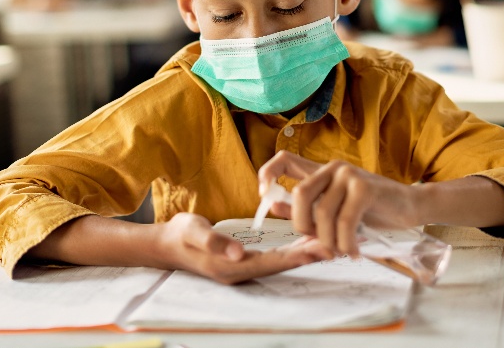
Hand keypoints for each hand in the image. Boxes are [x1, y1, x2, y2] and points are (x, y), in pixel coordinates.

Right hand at [155, 213, 326, 283]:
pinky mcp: (244, 261)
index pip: (272, 262)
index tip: (320, 248)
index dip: (297, 256)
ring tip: (329, 241)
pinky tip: (305, 242)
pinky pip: (274, 257)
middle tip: (337, 244)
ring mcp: (243, 268)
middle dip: (309, 255)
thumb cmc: (180, 235)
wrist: (166, 243)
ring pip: (280, 262)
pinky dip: (291, 250)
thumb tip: (238, 251)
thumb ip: (214, 242)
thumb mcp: (193, 231)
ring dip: (304, 253)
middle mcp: (241, 271)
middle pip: (282, 265)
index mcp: (231, 266)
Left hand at [258, 150, 419, 256]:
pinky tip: (354, 250)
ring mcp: (349, 175)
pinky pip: (345, 221)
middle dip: (303, 225)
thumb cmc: (371, 211)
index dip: (268, 175)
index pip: (284, 159)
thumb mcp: (334, 211)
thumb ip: (306, 209)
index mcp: (321, 172)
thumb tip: (273, 206)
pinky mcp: (366, 188)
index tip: (263, 197)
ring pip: (323, 213)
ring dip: (330, 241)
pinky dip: (346, 243)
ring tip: (341, 250)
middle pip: (300, 194)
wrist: (409, 207)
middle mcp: (333, 168)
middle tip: (318, 242)